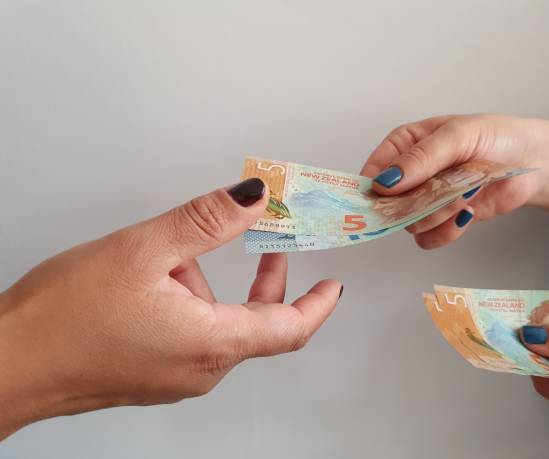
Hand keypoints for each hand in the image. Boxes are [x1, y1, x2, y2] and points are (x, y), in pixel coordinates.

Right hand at [0, 178, 342, 438]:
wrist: (7, 364)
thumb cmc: (64, 317)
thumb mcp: (144, 250)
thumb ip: (207, 221)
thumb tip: (254, 197)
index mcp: (210, 343)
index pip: (290, 329)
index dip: (318, 304)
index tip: (333, 285)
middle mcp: (199, 369)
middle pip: (256, 324)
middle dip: (263, 282)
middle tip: (268, 248)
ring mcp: (175, 376)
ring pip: (217, 326)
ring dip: (207, 288)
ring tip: (165, 260)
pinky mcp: (152, 374)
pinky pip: (191, 336)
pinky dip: (188, 305)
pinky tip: (149, 285)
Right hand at [360, 114, 548, 247]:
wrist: (533, 162)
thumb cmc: (495, 138)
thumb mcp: (456, 137)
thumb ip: (420, 159)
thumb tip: (385, 182)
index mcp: (405, 146)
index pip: (373, 170)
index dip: (372, 186)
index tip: (381, 195)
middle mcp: (410, 176)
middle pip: (387, 203)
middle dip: (409, 204)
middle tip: (433, 197)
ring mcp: (425, 200)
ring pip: (407, 223)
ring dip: (434, 215)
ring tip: (462, 196)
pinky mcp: (443, 220)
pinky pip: (427, 238)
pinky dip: (444, 232)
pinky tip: (465, 214)